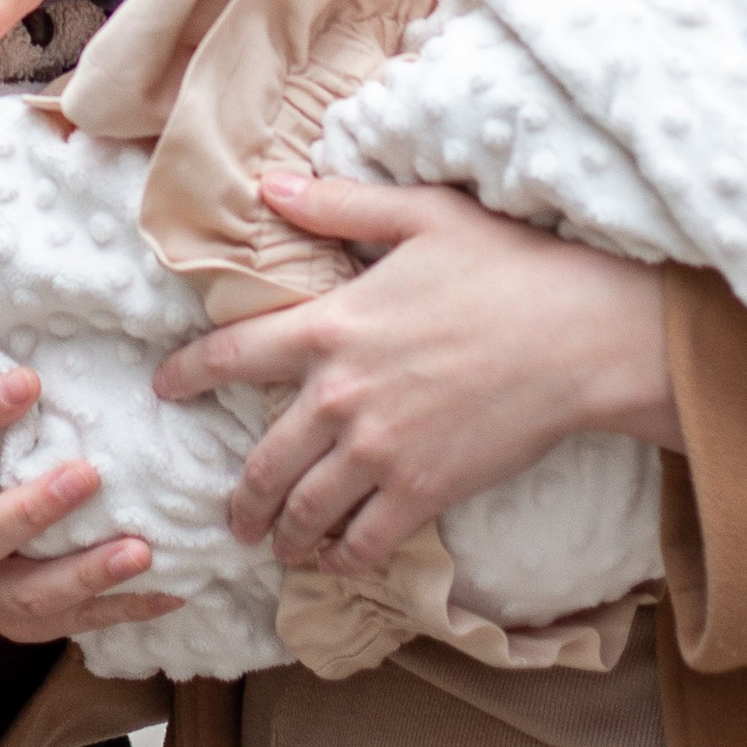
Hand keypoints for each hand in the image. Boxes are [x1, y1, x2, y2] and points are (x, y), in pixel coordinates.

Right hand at [0, 364, 183, 641]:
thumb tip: (52, 351)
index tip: (30, 381)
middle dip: (35, 509)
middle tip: (89, 475)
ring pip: (28, 595)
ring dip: (87, 572)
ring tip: (141, 550)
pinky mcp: (17, 626)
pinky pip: (73, 624)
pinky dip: (123, 608)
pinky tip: (170, 589)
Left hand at [155, 169, 679, 574]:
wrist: (579, 337)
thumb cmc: (506, 266)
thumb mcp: (420, 214)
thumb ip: (337, 204)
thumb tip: (269, 186)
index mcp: (331, 326)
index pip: (234, 354)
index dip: (190, 373)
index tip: (167, 387)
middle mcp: (340, 396)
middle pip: (263, 461)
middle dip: (242, 497)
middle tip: (233, 516)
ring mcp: (379, 451)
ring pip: (306, 510)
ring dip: (284, 535)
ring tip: (278, 547)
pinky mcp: (423, 491)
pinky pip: (364, 540)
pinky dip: (344, 556)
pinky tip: (338, 560)